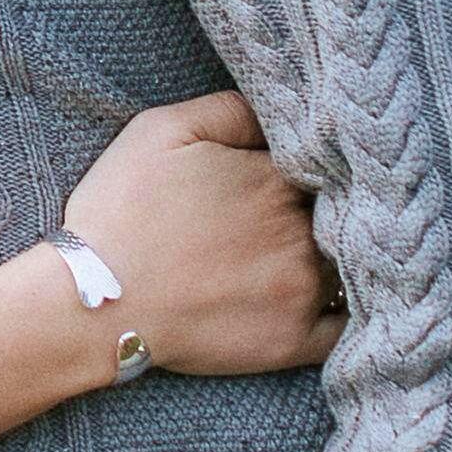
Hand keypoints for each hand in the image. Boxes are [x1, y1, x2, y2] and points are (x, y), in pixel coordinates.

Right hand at [60, 90, 341, 378]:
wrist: (95, 301)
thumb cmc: (122, 210)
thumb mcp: (160, 130)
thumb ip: (229, 109)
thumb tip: (275, 111)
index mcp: (274, 178)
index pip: (322, 161)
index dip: (314, 163)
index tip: (301, 168)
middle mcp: (300, 231)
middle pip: (338, 211)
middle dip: (329, 206)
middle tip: (306, 210)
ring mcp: (302, 290)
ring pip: (349, 263)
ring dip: (344, 253)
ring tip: (326, 251)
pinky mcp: (295, 341)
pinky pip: (349, 328)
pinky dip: (356, 315)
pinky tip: (347, 304)